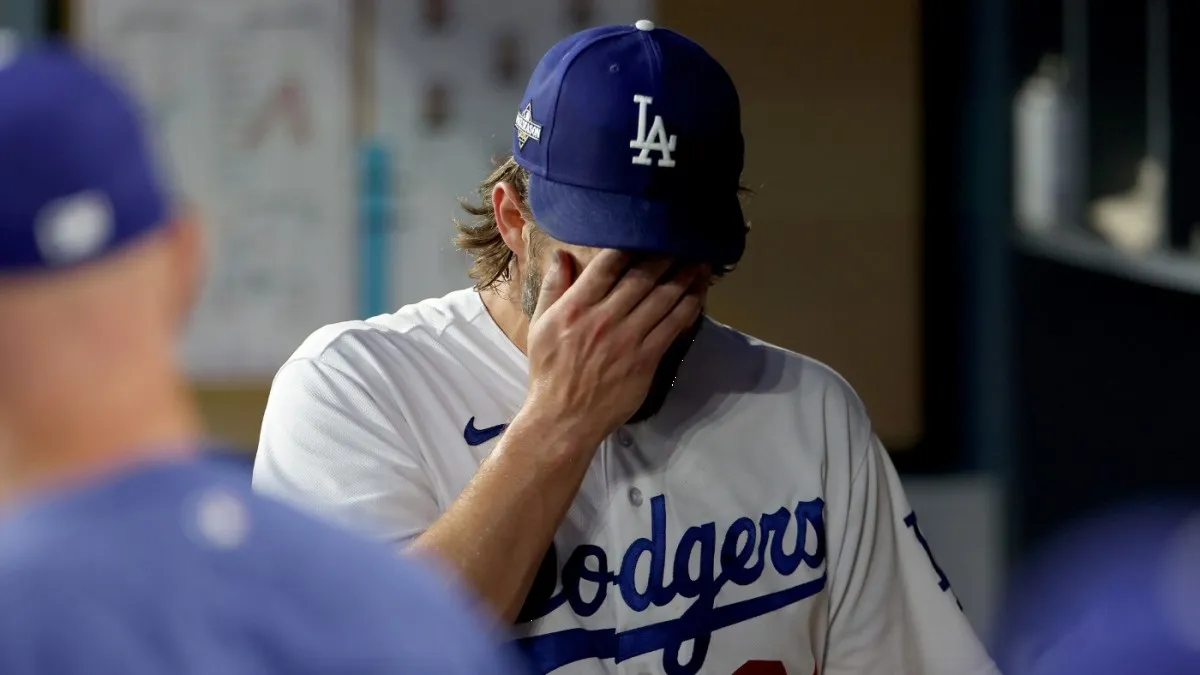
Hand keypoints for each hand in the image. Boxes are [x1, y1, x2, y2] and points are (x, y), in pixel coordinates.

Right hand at [519, 249, 704, 450]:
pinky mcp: (646, 359)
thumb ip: (552, 288)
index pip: (608, 265)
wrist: (564, 418)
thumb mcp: (539, 326)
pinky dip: (689, 306)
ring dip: (685, 276)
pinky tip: (699, 292)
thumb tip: (561, 255)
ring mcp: (627, 339)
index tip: (648, 230)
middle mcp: (604, 318)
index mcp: (576, 307)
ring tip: (700, 259)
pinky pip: (673, 326)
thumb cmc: (550, 371)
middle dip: (667, 254)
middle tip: (685, 238)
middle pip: (642, 277)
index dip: (632, 244)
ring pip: (663, 298)